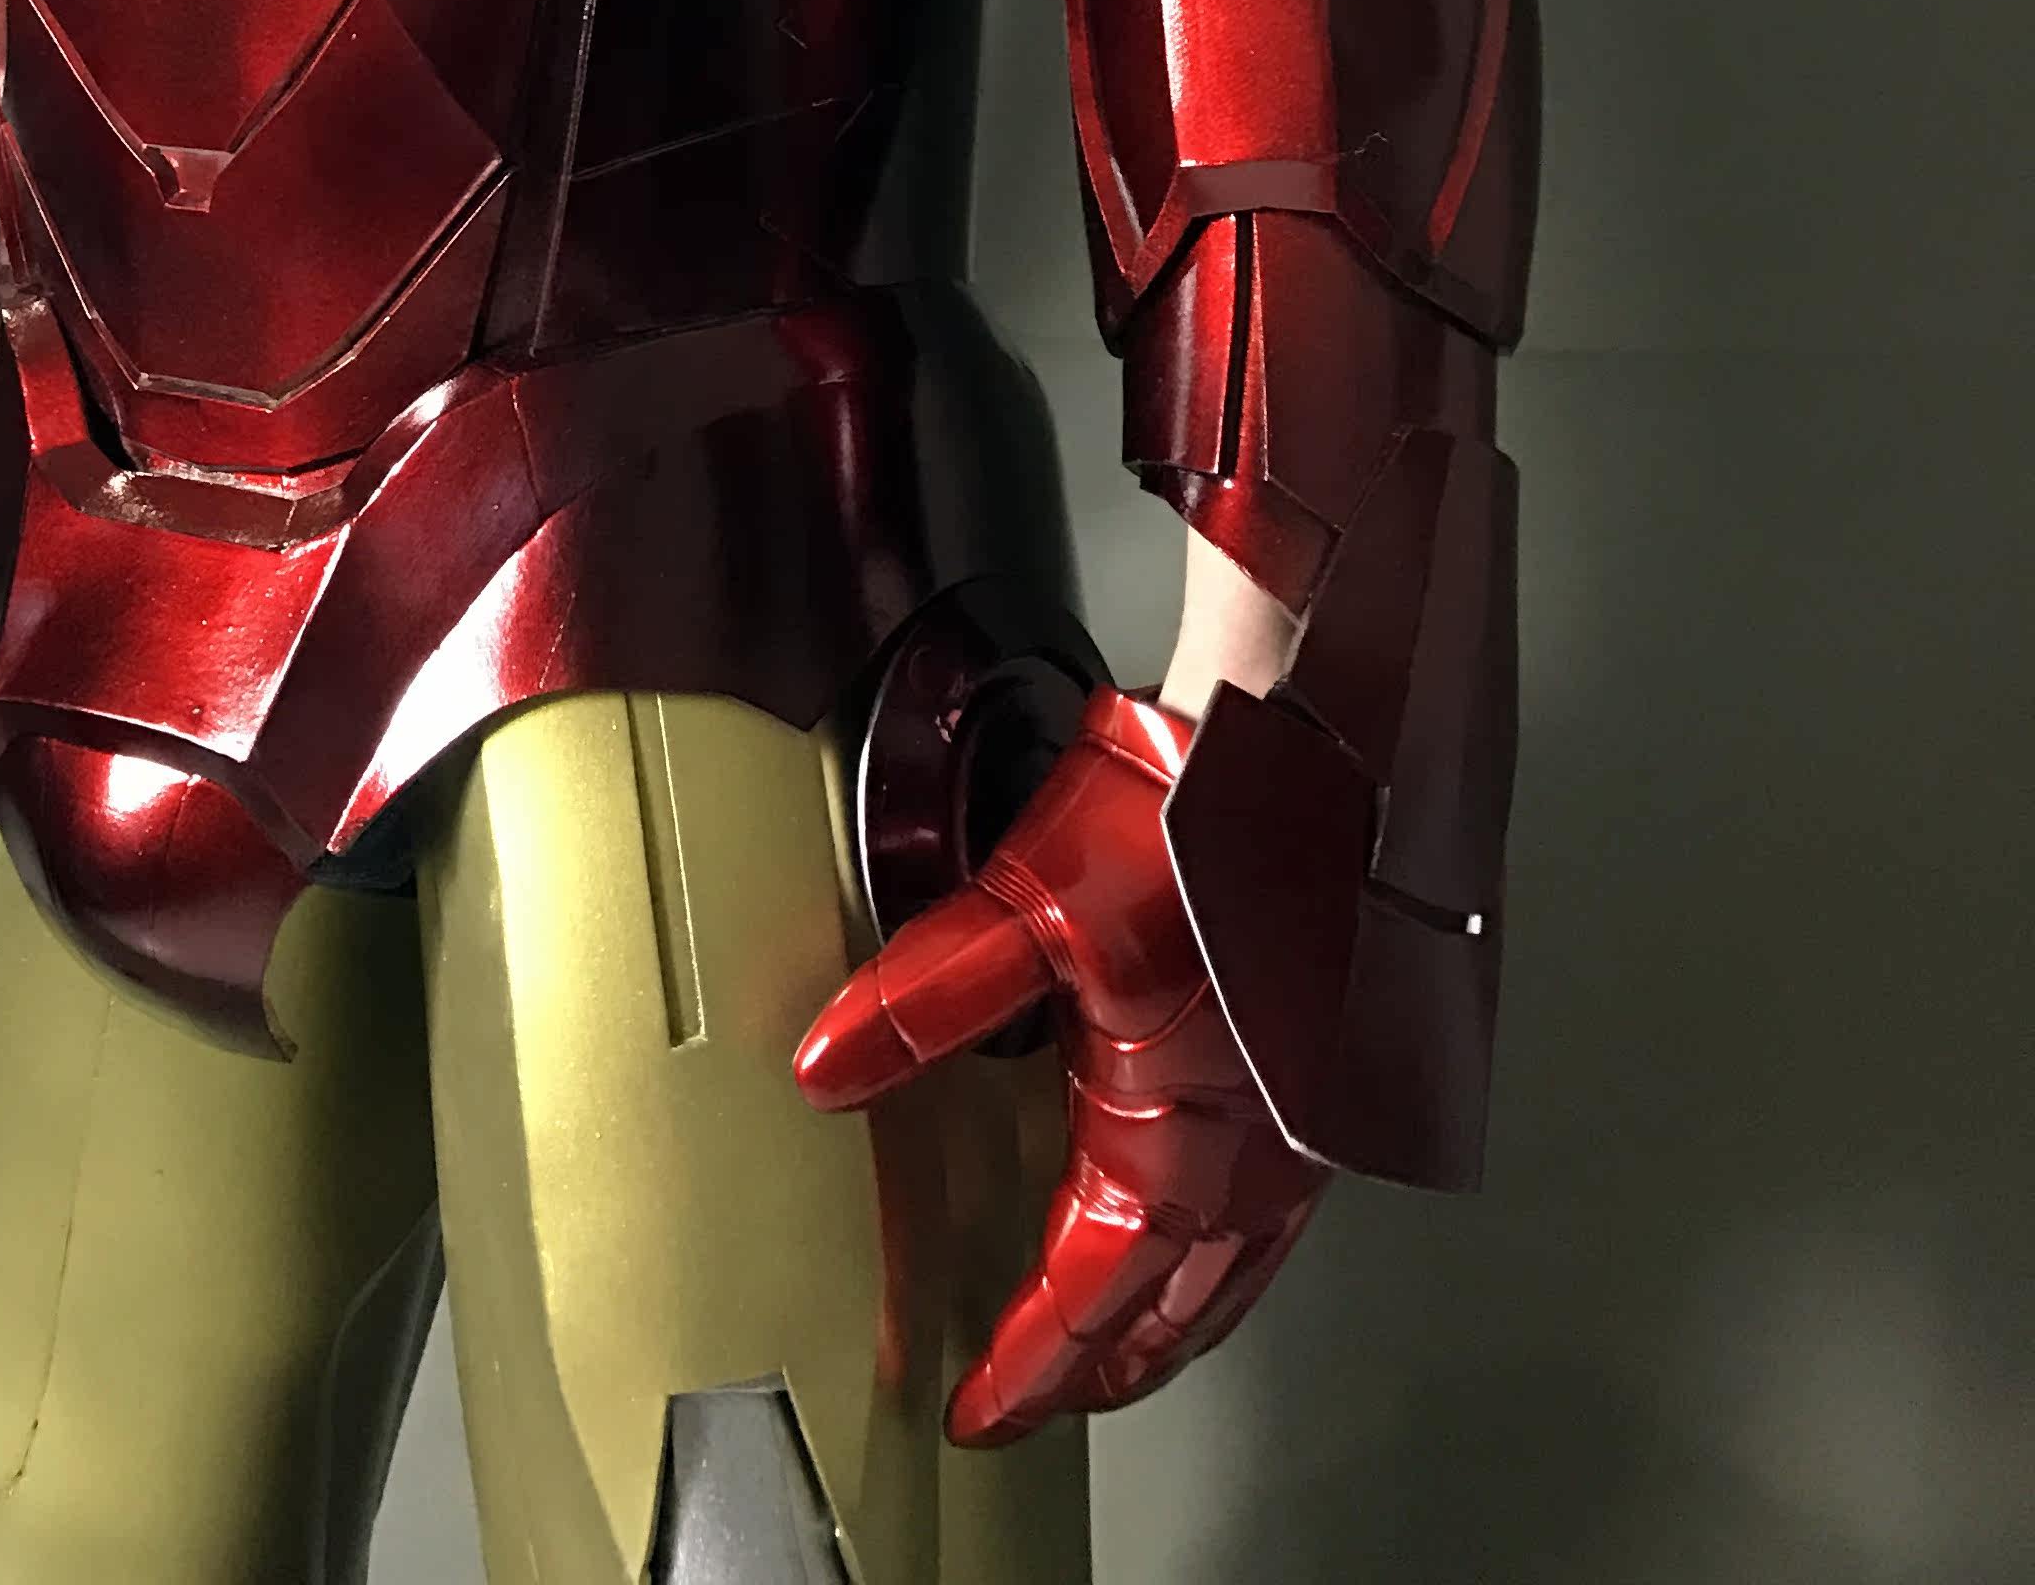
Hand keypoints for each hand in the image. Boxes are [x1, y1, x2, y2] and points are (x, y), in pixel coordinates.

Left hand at [795, 686, 1323, 1432]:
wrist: (1321, 748)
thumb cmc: (1195, 818)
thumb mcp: (1028, 904)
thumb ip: (923, 995)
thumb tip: (826, 1065)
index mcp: (1170, 1142)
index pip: (1082, 1296)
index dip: (1025, 1363)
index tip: (978, 1409)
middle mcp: (1247, 1160)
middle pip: (1165, 1312)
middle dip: (1098, 1367)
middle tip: (1041, 1399)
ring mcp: (1301, 1128)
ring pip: (1233, 1277)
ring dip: (1171, 1323)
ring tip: (1125, 1344)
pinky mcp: (1330, 1078)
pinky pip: (1279, 1217)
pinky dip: (1232, 1257)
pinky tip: (1214, 1229)